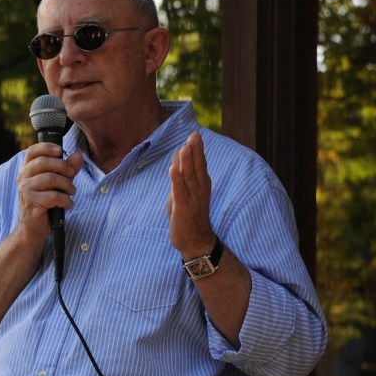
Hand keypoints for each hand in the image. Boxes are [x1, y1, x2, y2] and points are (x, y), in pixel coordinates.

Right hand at [16, 141, 82, 237]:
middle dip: (63, 167)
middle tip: (72, 175)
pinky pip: (53, 196)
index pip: (33, 151)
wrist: (34, 228)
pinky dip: (65, 200)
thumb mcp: (58, 183)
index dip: (46, 147)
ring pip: (50, 178)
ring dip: (66, 185)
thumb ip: (67, 168)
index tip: (60, 150)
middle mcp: (23, 178)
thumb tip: (78, 155)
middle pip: (44, 162)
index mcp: (27, 169)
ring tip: (71, 192)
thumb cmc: (46, 202)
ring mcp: (26, 190)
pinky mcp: (32, 203)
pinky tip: (67, 204)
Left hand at [167, 131, 213, 255]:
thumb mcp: (186, 191)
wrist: (196, 241)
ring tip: (184, 148)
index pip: (200, 164)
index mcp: (202, 184)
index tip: (195, 134)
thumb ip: (182, 174)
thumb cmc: (190, 215)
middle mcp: (199, 189)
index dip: (197, 149)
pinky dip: (176, 180)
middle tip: (194, 135)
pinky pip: (180, 192)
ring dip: (186, 162)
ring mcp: (192, 198)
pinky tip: (173, 169)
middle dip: (195, 151)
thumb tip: (177, 156)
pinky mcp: (183, 208)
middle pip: (197, 167)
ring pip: (189, 177)